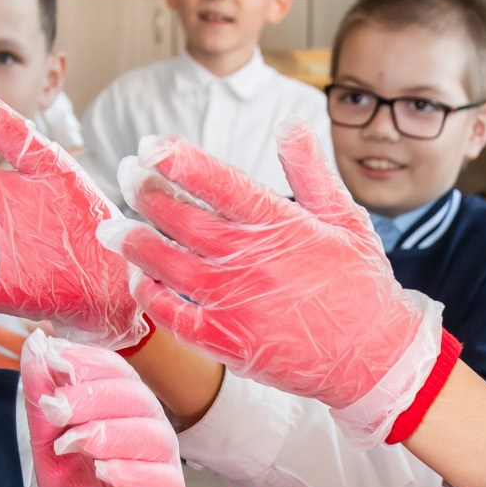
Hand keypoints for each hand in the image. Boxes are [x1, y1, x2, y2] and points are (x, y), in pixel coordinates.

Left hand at [22, 332, 182, 486]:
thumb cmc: (75, 484)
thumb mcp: (46, 436)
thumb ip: (42, 393)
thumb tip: (34, 345)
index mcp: (122, 401)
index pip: (114, 369)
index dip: (86, 362)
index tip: (52, 361)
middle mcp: (147, 423)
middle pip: (132, 396)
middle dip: (89, 397)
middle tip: (54, 407)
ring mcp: (162, 458)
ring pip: (148, 433)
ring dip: (107, 432)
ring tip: (73, 441)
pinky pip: (159, 478)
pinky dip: (131, 471)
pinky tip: (104, 470)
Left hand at [103, 123, 443, 448]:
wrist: (373, 358)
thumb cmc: (361, 286)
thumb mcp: (346, 220)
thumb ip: (312, 173)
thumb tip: (292, 128)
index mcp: (279, 224)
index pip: (217, 181)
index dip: (177, 160)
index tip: (148, 145)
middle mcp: (249, 260)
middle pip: (181, 217)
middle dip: (145, 191)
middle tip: (125, 174)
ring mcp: (233, 302)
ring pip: (165, 263)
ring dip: (133, 241)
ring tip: (111, 226)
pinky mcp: (224, 341)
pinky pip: (171, 314)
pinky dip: (149, 293)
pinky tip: (139, 279)